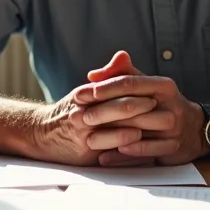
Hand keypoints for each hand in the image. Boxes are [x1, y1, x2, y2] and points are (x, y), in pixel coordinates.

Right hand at [19, 52, 152, 165]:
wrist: (42, 136)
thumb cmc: (71, 112)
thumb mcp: (85, 92)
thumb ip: (108, 76)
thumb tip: (123, 56)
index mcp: (84, 94)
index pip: (115, 89)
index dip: (137, 91)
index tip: (156, 92)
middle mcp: (83, 113)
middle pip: (119, 108)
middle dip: (145, 109)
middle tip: (168, 109)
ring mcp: (84, 134)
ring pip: (116, 130)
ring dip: (141, 129)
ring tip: (160, 128)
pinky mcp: (85, 153)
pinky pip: (110, 150)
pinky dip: (128, 148)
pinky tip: (142, 144)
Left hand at [74, 51, 205, 165]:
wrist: (196, 129)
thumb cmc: (162, 104)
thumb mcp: (147, 85)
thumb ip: (121, 75)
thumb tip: (93, 75)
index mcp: (163, 86)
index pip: (130, 83)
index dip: (104, 87)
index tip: (81, 93)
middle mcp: (171, 105)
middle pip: (132, 108)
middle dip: (103, 112)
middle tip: (79, 117)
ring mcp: (174, 128)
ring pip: (138, 131)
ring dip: (111, 136)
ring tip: (87, 138)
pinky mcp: (173, 148)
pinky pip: (144, 153)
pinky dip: (123, 156)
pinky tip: (105, 157)